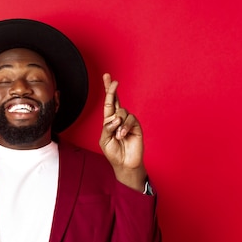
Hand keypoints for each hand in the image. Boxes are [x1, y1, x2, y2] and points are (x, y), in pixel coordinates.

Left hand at [99, 73, 146, 190]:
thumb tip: (116, 118)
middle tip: (113, 81)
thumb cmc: (113, 152)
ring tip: (118, 136)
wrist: (124, 163)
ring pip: (123, 112)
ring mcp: (128, 122)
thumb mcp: (104, 140)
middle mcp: (119, 119)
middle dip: (112, 89)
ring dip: (118, 124)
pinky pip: (131, 119)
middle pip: (116, 100)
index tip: (107, 77)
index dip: (108, 90)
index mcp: (109, 121)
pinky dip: (125, 127)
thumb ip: (107, 127)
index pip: (108, 103)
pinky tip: (122, 135)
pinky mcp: (136, 126)